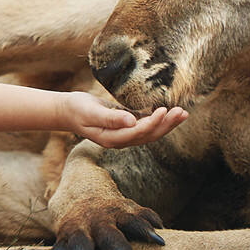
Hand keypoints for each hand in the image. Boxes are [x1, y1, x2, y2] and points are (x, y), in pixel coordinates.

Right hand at [60, 91, 186, 147]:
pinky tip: (168, 113)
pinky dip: (158, 120)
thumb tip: (132, 121)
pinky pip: (146, 127)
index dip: (153, 122)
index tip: (163, 110)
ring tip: (182, 113)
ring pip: (151, 132)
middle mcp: (121, 140)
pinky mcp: (125, 127)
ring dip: (167, 124)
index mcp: (112, 138)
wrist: (67, 111)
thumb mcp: (91, 112)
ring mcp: (124, 135)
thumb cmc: (77, 109)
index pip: (139, 132)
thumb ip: (110, 118)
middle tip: (182, 112)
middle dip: (167, 125)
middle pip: (149, 135)